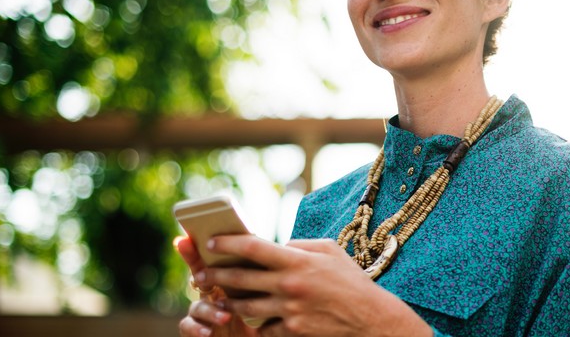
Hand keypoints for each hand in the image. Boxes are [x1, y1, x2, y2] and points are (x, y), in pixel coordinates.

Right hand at [175, 236, 257, 336]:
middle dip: (196, 268)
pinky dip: (195, 328)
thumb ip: (267, 280)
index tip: (189, 237)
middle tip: (202, 271)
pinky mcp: (197, 331)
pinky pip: (187, 326)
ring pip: (196, 305)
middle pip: (199, 276)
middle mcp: (212, 295)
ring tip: (225, 316)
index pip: (215, 260)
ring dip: (209, 310)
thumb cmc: (258, 321)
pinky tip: (206, 332)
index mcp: (227, 283)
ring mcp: (203, 314)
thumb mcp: (264, 299)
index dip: (202, 248)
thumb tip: (285, 251)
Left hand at [202, 236, 432, 336]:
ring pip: (246, 306)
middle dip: (215, 275)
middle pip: (240, 279)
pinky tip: (249, 319)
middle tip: (200, 274)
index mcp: (296, 261)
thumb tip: (278, 246)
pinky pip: (264, 328)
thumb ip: (299, 246)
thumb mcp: (328, 250)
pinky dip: (256, 323)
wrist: (369, 317)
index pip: (253, 247)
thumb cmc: (349, 279)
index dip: (228, 243)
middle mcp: (289, 285)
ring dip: (228, 302)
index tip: (212, 242)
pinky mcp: (293, 331)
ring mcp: (289, 310)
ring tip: (217, 297)